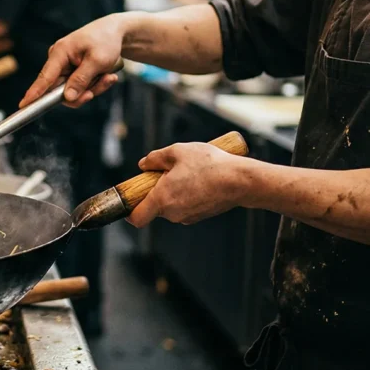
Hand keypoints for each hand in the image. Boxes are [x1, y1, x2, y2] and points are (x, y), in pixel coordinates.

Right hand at [20, 15, 124, 107]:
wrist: (116, 32)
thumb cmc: (106, 40)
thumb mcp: (97, 60)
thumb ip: (81, 80)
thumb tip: (67, 97)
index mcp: (60, 52)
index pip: (44, 77)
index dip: (34, 93)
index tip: (23, 105)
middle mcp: (59, 60)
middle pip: (62, 90)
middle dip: (85, 91)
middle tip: (104, 82)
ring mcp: (66, 67)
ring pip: (74, 91)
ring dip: (94, 87)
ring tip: (108, 75)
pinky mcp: (73, 72)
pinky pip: (80, 87)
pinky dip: (95, 84)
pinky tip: (107, 74)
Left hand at [127, 143, 250, 227]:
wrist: (240, 180)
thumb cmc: (209, 164)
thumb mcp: (177, 151)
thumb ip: (155, 158)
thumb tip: (143, 164)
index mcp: (162, 199)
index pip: (137, 218)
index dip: (129, 212)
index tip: (128, 201)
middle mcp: (173, 213)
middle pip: (154, 206)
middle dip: (156, 190)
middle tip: (167, 171)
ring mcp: (187, 217)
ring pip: (170, 205)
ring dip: (172, 191)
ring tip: (188, 172)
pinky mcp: (200, 216)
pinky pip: (185, 206)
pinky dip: (186, 195)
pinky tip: (199, 180)